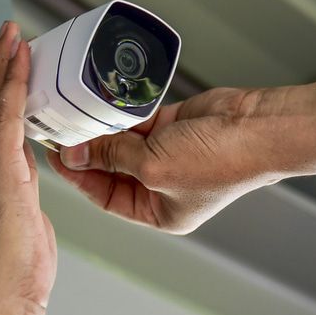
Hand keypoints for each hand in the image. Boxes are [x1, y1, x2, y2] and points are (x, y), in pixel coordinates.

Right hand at [0, 24, 82, 314]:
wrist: (0, 305)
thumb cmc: (8, 276)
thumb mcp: (13, 220)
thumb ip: (17, 188)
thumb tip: (25, 168)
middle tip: (6, 38)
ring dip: (0, 67)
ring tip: (13, 40)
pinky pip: (5, 119)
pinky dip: (12, 87)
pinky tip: (21, 66)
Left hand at [47, 86, 276, 234]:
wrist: (258, 127)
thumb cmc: (221, 162)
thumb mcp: (153, 166)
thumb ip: (111, 157)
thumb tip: (74, 153)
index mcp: (159, 212)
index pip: (104, 196)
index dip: (78, 176)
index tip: (57, 156)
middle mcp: (162, 186)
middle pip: (110, 168)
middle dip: (88, 151)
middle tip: (60, 130)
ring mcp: (168, 155)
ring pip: (122, 142)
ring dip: (102, 128)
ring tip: (75, 113)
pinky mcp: (174, 127)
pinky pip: (137, 121)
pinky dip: (120, 112)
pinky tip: (101, 101)